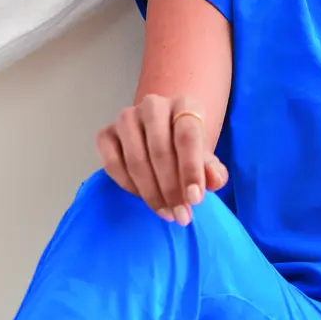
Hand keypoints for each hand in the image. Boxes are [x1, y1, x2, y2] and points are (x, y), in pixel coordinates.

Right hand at [96, 94, 228, 224]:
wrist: (163, 134)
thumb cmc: (186, 148)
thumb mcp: (205, 158)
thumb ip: (213, 170)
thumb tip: (214, 181)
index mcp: (184, 104)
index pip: (187, 136)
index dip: (191, 170)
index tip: (195, 200)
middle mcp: (153, 105)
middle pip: (160, 150)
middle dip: (171, 189)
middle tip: (180, 215)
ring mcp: (126, 117)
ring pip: (136, 159)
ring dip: (151, 192)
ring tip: (166, 212)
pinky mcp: (106, 133)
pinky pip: (112, 163)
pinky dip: (127, 184)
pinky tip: (143, 197)